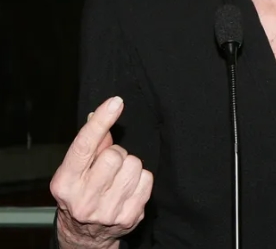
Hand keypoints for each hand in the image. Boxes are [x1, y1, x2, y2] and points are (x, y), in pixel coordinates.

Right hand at [50, 97, 152, 248]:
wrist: (85, 236)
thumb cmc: (81, 191)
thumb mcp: (76, 169)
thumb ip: (90, 142)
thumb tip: (100, 111)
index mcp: (65, 183)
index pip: (84, 146)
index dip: (101, 121)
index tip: (115, 102)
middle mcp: (84, 200)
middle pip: (115, 155)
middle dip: (116, 154)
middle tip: (109, 165)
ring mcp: (107, 211)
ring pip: (134, 165)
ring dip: (129, 166)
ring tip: (118, 177)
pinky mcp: (129, 216)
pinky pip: (147, 179)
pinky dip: (141, 179)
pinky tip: (128, 188)